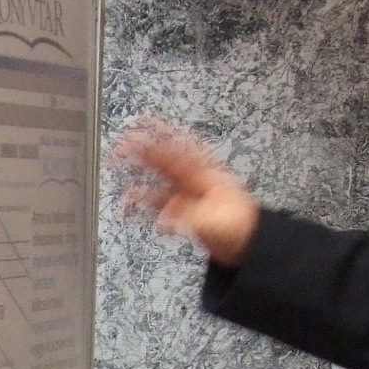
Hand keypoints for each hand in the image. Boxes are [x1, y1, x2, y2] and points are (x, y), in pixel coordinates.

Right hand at [110, 117, 259, 265]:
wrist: (248, 243)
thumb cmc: (239, 225)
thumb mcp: (213, 219)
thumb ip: (187, 215)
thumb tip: (166, 217)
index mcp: (204, 174)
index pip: (176, 149)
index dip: (157, 135)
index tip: (140, 125)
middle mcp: (194, 180)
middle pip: (164, 159)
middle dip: (143, 149)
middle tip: (122, 141)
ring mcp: (188, 194)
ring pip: (158, 178)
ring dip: (140, 173)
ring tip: (120, 164)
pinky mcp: (185, 209)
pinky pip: (159, 200)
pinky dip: (144, 200)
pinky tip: (132, 200)